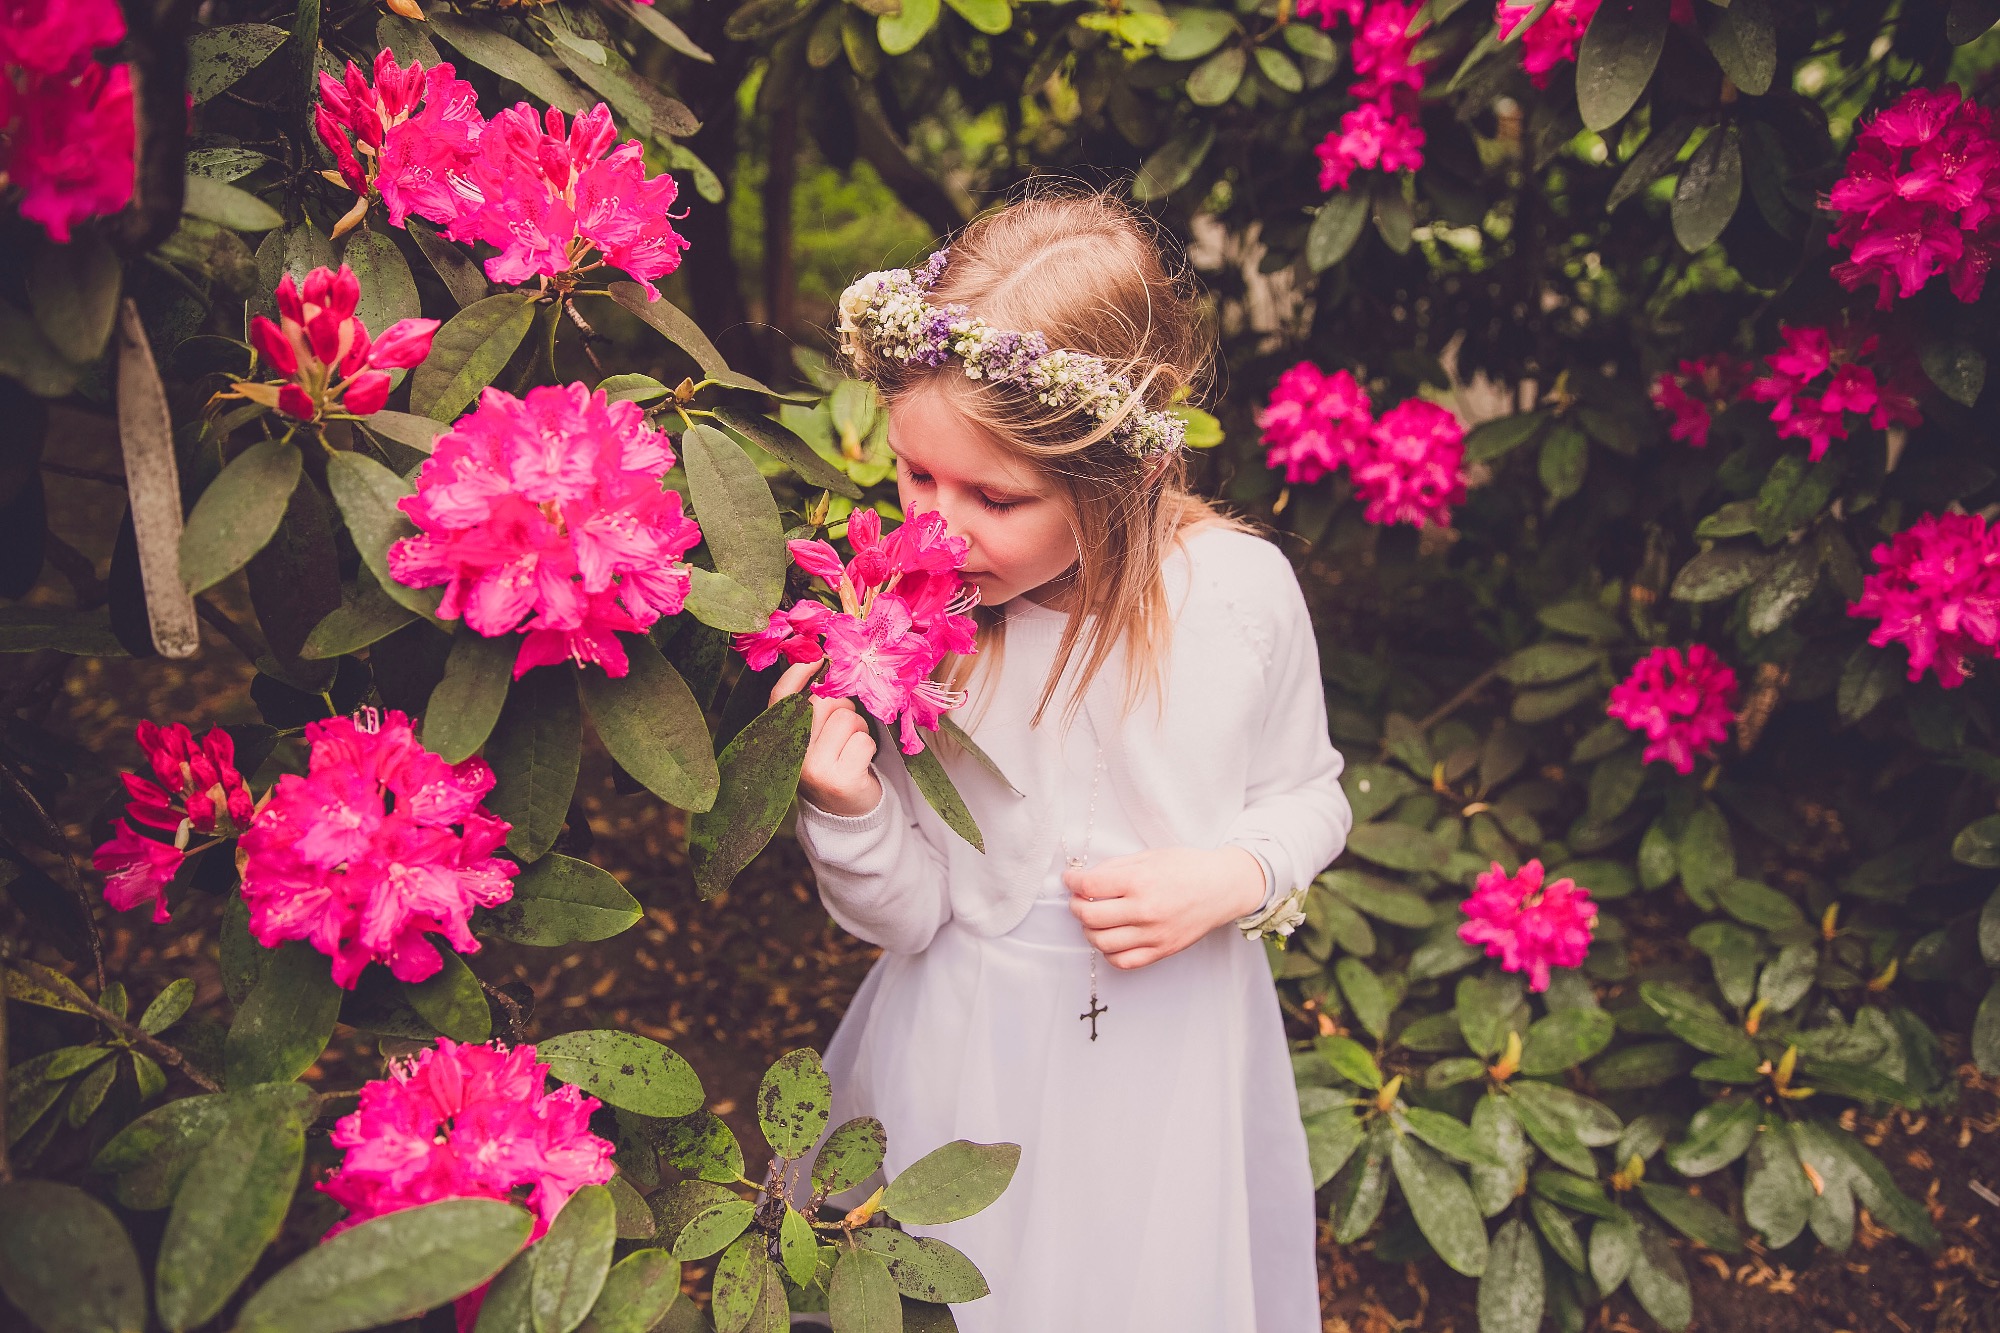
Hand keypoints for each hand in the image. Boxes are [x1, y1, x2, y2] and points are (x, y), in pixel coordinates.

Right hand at [771, 661, 883, 817]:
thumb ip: (812, 705)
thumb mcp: (813, 735)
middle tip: (842, 730)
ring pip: (847, 717)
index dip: (796, 672)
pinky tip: (859, 763)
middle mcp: (792, 754)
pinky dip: (868, 746)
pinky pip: (863, 739)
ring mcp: (815, 769)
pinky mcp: (840, 780)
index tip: (816, 656)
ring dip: (858, 727)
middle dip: (841, 705)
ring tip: (850, 747)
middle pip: (822, 701)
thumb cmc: (831, 761)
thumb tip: (828, 660)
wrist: (844, 813)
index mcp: (781, 739)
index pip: (780, 697)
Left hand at [1066, 846, 1266, 969]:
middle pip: (1089, 916)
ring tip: (1094, 919)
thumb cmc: (1188, 868)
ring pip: (1101, 942)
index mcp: (1140, 881)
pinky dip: (1108, 952)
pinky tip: (1110, 938)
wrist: (1223, 888)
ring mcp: (1154, 934)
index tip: (1070, 879)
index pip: (1089, 886)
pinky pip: (1123, 961)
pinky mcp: (1162, 950)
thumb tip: (1086, 878)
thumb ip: (1115, 867)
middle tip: (1079, 899)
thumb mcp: (1150, 856)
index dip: (1072, 882)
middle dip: (1076, 906)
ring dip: (1089, 930)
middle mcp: (1145, 910)